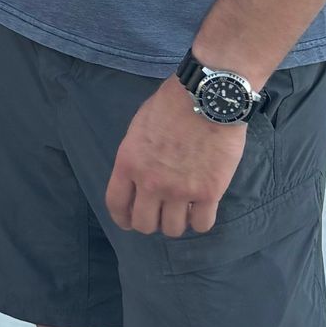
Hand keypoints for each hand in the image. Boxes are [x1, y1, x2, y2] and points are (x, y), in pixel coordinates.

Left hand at [105, 78, 246, 237]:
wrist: (208, 97)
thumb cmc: (172, 104)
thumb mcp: (139, 127)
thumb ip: (137, 156)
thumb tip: (140, 176)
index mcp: (128, 163)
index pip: (116, 204)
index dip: (122, 218)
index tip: (129, 221)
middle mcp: (150, 182)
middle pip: (144, 224)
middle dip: (151, 222)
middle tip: (161, 213)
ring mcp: (180, 190)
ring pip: (173, 229)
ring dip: (177, 223)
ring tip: (183, 210)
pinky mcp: (209, 192)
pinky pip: (202, 224)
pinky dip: (201, 220)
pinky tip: (202, 208)